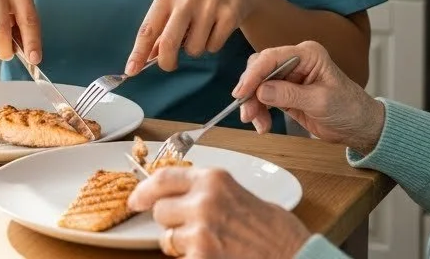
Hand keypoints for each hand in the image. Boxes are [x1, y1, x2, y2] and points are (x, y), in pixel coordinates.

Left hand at [125, 0, 263, 74]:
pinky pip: (213, 47)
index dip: (138, 52)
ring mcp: (209, 5)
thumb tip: (146, 58)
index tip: (131, 70)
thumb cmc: (197, 1)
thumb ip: (160, 31)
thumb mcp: (175, 8)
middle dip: (167, 61)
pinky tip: (216, 30)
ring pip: (194, 49)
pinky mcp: (228, 15)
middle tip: (169, 65)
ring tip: (202, 33)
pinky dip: (213, 46)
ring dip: (196, 49)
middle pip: (169, 42)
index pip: (148, 29)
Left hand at [127, 166, 311, 258]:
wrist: (293, 254)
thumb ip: (209, 192)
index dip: (144, 190)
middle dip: (171, 221)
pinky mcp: (201, 256)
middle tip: (191, 228)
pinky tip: (213, 256)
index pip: (163, 177)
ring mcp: (200, 231)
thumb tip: (180, 196)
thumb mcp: (239, 194)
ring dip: (181, 244)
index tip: (135, 199)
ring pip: (167, 238)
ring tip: (209, 245)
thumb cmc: (274, 230)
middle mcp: (203, 200)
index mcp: (214, 179)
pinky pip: (181, 258)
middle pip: (161, 210)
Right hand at [234, 41, 385, 153]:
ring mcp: (289, 77)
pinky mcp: (284, 93)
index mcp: (308, 54)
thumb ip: (290, 94)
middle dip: (250, 90)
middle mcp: (296, 61)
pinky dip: (259, 111)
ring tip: (257, 123)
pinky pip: (263, 98)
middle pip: (260, 68)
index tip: (242, 92)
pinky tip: (263, 125)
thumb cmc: (349, 108)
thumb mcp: (321, 101)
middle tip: (247, 111)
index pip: (272, 57)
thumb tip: (261, 91)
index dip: (254, 74)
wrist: (358, 126)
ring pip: (258, 84)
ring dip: (253, 104)